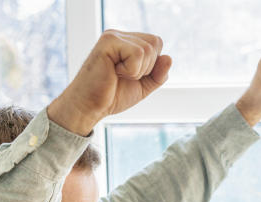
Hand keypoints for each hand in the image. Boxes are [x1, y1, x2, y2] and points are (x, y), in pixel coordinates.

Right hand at [47, 30, 171, 134]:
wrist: (90, 107)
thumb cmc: (112, 97)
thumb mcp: (142, 86)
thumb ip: (158, 74)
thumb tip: (169, 58)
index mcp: (127, 43)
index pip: (156, 43)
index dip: (152, 65)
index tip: (132, 76)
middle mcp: (120, 36)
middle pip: (155, 43)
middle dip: (147, 67)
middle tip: (125, 76)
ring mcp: (113, 37)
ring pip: (147, 49)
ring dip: (138, 70)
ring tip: (118, 75)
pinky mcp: (108, 42)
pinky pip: (137, 53)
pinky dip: (131, 70)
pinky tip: (114, 72)